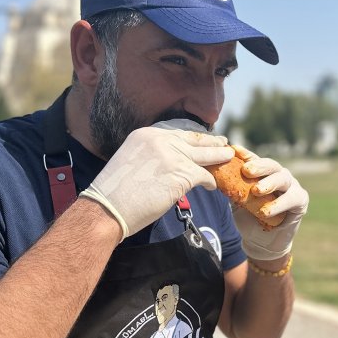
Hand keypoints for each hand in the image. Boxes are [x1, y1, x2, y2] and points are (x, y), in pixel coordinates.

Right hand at [80, 126, 232, 239]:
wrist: (108, 208)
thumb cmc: (114, 192)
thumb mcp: (130, 160)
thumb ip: (150, 155)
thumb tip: (166, 162)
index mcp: (146, 134)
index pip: (177, 129)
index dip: (193, 134)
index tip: (202, 137)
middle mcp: (160, 140)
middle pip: (194, 139)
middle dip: (211, 142)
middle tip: (223, 143)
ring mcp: (173, 156)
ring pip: (204, 155)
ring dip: (219, 157)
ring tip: (229, 157)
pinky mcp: (182, 174)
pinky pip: (203, 175)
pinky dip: (210, 181)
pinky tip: (212, 186)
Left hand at [229, 145, 307, 261]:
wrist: (262, 242)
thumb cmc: (249, 219)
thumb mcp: (237, 203)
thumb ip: (232, 189)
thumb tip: (216, 176)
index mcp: (264, 173)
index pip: (255, 160)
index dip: (246, 155)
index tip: (235, 151)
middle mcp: (279, 175)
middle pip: (271, 165)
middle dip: (259, 166)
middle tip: (246, 170)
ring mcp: (292, 186)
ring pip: (283, 179)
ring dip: (270, 183)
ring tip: (256, 191)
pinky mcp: (300, 200)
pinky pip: (291, 199)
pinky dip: (278, 205)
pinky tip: (266, 212)